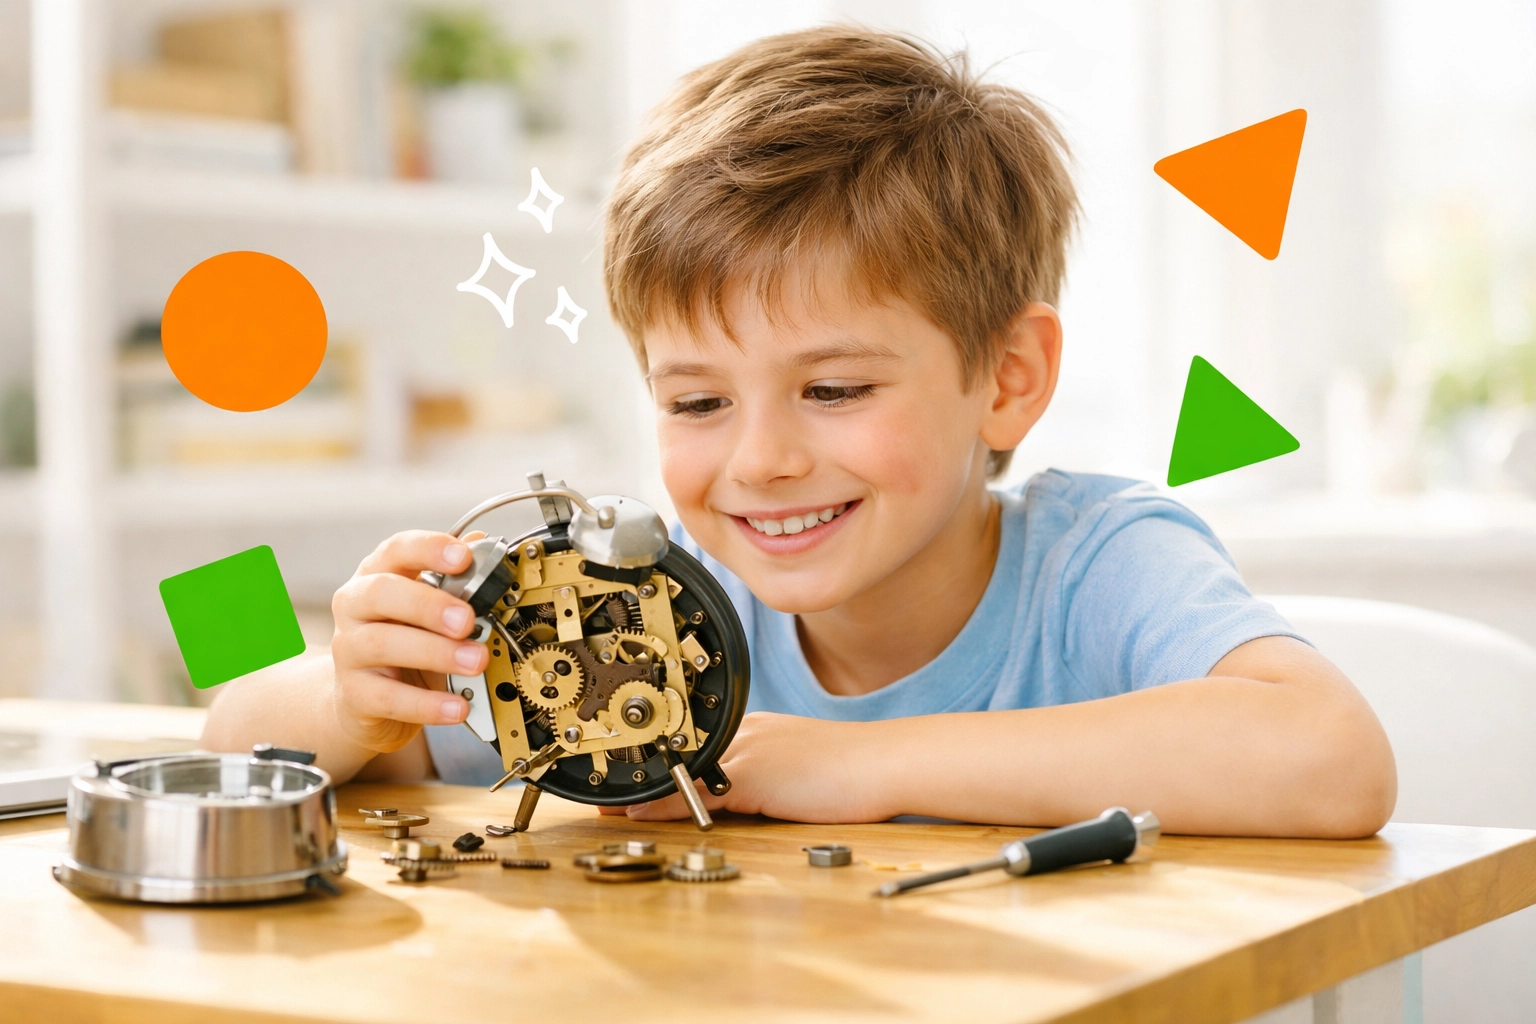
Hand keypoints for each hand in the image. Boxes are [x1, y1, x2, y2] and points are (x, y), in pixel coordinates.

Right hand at [328, 530, 489, 753]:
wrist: (365, 700)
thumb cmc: (402, 643)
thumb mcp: (430, 610)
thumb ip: (456, 581)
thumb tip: (483, 545)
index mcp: (378, 576)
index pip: (396, 550)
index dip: (429, 549)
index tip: (463, 557)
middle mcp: (356, 607)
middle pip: (381, 593)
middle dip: (428, 605)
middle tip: (467, 620)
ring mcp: (349, 650)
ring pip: (382, 644)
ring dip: (435, 652)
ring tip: (475, 661)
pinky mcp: (353, 693)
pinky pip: (387, 697)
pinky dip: (426, 703)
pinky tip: (457, 705)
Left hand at [608, 712, 894, 823]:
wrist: (885, 762)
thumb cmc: (853, 768)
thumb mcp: (796, 767)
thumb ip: (761, 775)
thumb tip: (732, 795)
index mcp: (754, 728)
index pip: (696, 747)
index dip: (660, 766)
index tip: (630, 780)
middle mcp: (745, 732)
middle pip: (681, 755)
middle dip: (642, 774)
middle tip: (602, 794)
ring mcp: (748, 751)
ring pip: (683, 771)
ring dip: (645, 790)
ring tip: (607, 805)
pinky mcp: (755, 776)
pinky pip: (699, 791)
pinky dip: (666, 804)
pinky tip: (641, 813)